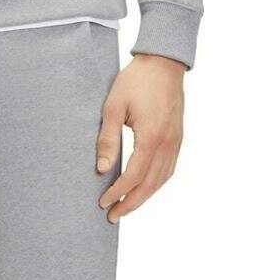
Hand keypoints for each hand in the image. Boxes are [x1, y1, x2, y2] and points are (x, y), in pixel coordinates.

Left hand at [96, 51, 185, 220]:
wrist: (163, 63)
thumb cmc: (136, 81)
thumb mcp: (113, 106)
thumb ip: (107, 139)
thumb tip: (102, 169)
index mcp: (151, 137)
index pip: (133, 175)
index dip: (118, 192)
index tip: (103, 202)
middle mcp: (167, 143)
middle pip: (150, 184)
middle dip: (131, 203)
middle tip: (113, 216)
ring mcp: (176, 141)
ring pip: (162, 179)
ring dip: (145, 196)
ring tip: (127, 206)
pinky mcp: (178, 137)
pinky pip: (169, 168)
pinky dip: (156, 183)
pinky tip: (145, 187)